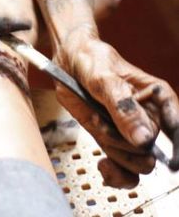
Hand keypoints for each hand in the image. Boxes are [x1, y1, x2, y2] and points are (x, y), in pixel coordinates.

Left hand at [54, 34, 178, 186]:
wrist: (69, 62)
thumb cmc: (91, 60)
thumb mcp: (104, 78)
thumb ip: (122, 107)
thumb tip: (143, 139)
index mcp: (156, 97)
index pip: (176, 124)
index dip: (176, 144)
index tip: (171, 161)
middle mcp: (148, 118)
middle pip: (151, 150)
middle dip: (126, 144)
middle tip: (102, 122)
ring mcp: (131, 133)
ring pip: (139, 164)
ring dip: (115, 153)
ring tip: (97, 126)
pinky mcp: (114, 142)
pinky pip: (126, 173)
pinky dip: (116, 175)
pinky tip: (104, 165)